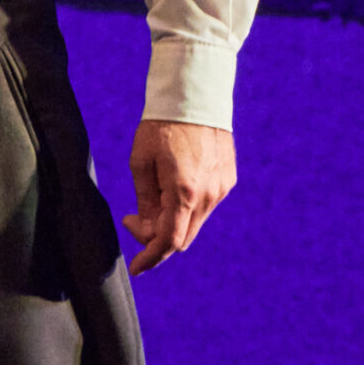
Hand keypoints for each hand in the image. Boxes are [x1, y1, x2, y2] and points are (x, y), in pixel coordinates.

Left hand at [124, 118, 235, 273]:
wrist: (194, 97)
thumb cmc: (161, 127)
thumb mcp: (141, 162)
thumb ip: (145, 201)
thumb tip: (147, 228)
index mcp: (184, 191)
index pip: (168, 241)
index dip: (151, 258)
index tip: (137, 267)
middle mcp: (209, 195)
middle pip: (183, 237)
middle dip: (157, 238)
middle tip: (136, 218)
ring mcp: (222, 188)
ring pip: (195, 223)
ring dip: (173, 221)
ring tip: (154, 197)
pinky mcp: (228, 180)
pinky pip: (206, 206)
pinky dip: (188, 208)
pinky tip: (173, 187)